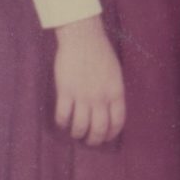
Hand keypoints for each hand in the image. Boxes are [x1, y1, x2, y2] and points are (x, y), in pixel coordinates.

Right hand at [52, 17, 126, 145]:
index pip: (117, 122)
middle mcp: (100, 97)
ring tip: (75, 133)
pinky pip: (63, 116)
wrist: (83, 38)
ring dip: (77, 134)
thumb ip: (113, 92)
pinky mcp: (65, 91)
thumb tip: (110, 110)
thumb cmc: (100, 52)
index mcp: (116, 92)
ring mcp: (82, 95)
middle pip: (99, 129)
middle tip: (89, 141)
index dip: (111, 134)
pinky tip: (63, 122)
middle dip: (94, 140)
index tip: (105, 138)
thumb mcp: (115, 74)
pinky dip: (62, 123)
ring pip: (80, 126)